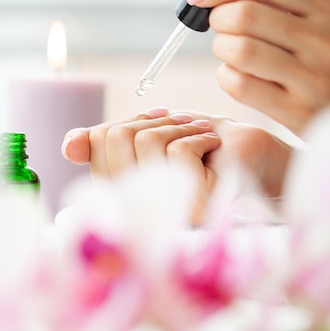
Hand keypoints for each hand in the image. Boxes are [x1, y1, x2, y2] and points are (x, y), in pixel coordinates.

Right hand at [61, 108, 293, 222]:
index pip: (95, 144)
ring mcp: (163, 211)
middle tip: (180, 127)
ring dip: (177, 125)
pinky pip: (176, 150)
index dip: (125, 122)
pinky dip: (198, 135)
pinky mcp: (192, 203)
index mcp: (121, 194)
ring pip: (143, 139)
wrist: (260, 159)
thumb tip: (68, 146)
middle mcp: (136, 209)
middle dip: (150, 120)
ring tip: (199, 136)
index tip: (153, 124)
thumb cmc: (203, 148)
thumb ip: (107, 142)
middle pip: (114, 137)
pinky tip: (213, 146)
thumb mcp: (150, 138)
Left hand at [187, 0, 329, 134]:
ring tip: (230, 51)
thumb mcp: (318, 20)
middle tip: (221, 27)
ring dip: (221, 48)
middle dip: (218, 19)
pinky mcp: (295, 111)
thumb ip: (278, 0)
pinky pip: (240, 85)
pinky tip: (237, 75)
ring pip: (238, 50)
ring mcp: (311, 78)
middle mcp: (324, 41)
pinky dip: (226, 77)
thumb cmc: (325, 60)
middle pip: (244, 15)